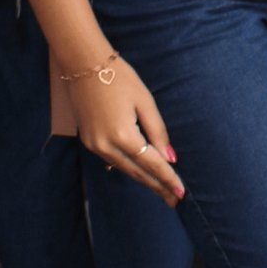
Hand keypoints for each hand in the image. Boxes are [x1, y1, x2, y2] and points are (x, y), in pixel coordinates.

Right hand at [67, 59, 184, 206]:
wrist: (85, 67)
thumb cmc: (121, 79)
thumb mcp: (146, 102)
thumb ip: (158, 132)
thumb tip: (170, 157)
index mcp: (122, 135)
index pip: (151, 164)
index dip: (167, 179)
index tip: (181, 194)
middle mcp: (105, 146)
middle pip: (137, 172)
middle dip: (157, 186)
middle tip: (175, 200)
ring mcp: (94, 145)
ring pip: (124, 169)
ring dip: (144, 180)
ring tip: (162, 191)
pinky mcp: (89, 141)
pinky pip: (113, 160)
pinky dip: (129, 168)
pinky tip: (141, 175)